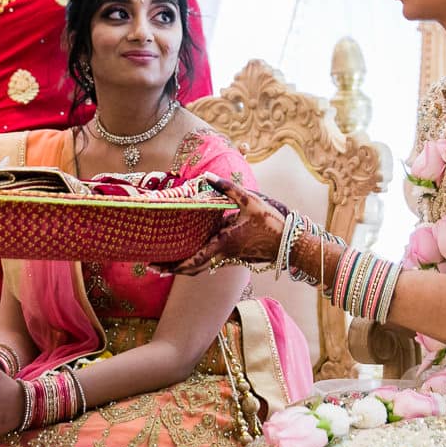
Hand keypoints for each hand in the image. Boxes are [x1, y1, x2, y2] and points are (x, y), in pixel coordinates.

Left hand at [161, 173, 286, 275]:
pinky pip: (212, 260)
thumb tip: (207, 177)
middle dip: (173, 268)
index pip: (193, 261)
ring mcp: (230, 258)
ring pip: (203, 265)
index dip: (173, 265)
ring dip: (185, 264)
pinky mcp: (236, 256)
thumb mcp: (249, 201)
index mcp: (223, 244)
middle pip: (193, 269)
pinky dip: (198, 258)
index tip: (157, 266)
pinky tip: (193, 247)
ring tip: (167, 258)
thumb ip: (227, 188)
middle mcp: (224, 255)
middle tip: (154, 265)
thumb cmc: (272, 223)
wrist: (292, 244)